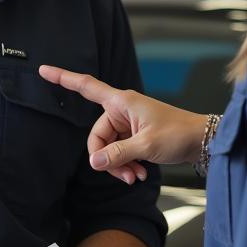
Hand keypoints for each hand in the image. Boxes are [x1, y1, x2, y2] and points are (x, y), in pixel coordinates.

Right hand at [38, 65, 207, 184]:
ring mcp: (129, 124)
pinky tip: (141, 173)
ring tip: (136, 177)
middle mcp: (122, 110)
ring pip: (110, 147)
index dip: (64, 78)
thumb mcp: (146, 146)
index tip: (44, 70)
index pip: (86, 87)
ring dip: (120, 165)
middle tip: (126, 174)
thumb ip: (118, 154)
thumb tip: (94, 162)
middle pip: (98, 135)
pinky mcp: (135, 136)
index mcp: (122, 101)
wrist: (203, 141)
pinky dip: (127, 164)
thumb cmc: (179, 134)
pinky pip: (121, 152)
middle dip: (108, 158)